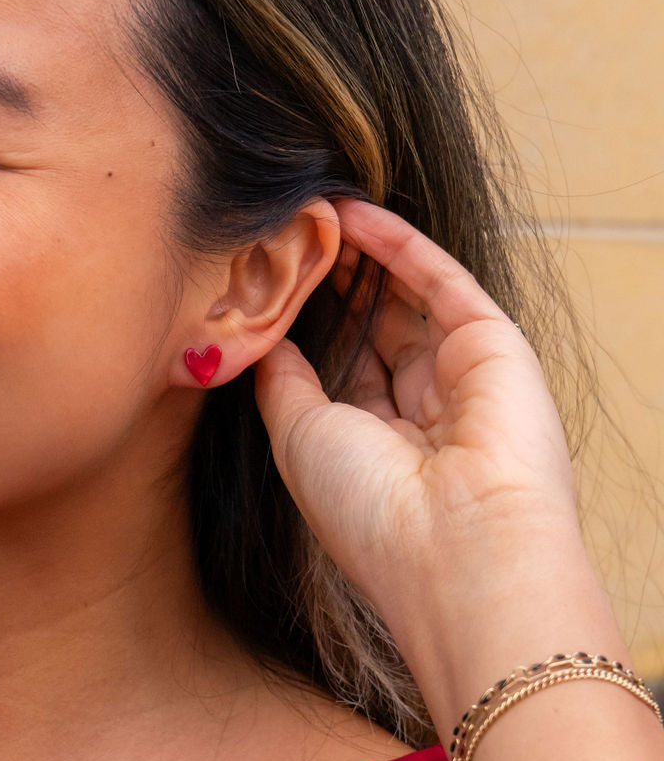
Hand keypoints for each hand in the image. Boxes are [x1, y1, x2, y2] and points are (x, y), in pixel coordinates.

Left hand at [254, 199, 591, 700]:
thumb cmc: (367, 511)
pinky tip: (355, 214)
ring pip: (407, 299)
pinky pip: (440, 281)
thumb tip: (265, 340)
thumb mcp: (299, 441)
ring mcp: (461, 377)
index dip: (310, 325)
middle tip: (293, 234)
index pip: (342, 371)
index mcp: (378, 449)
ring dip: (363, 255)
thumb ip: (283, 383)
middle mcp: (423, 414)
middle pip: (376, 330)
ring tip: (314, 212)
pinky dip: (399, 245)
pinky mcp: (494, 345)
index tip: (271, 283)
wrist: (460, 549)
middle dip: (336, 283)